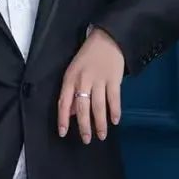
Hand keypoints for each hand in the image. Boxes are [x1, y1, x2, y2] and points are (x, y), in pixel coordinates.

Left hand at [58, 28, 124, 142]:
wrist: (107, 39)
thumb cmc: (88, 57)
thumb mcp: (74, 71)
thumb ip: (72, 92)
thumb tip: (71, 113)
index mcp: (70, 79)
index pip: (64, 102)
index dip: (63, 119)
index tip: (63, 133)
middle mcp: (83, 81)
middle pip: (82, 107)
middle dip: (84, 126)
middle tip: (86, 139)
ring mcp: (99, 80)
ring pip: (98, 106)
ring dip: (100, 123)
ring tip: (101, 135)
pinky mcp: (114, 79)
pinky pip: (114, 98)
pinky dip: (115, 111)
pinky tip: (115, 121)